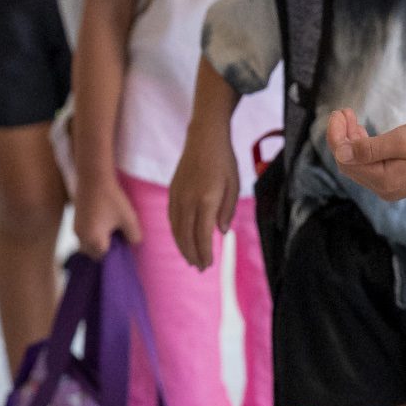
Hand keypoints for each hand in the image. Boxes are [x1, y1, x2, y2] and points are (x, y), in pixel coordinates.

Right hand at [73, 171, 142, 257]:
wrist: (94, 179)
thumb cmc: (112, 200)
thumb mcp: (129, 219)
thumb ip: (134, 236)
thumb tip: (133, 244)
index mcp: (94, 240)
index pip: (104, 255)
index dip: (115, 250)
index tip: (123, 241)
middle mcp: (82, 238)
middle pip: (94, 252)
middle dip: (105, 248)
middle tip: (118, 235)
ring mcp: (76, 229)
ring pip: (87, 244)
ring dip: (98, 241)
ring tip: (111, 227)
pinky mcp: (75, 220)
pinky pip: (84, 234)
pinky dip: (92, 233)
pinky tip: (104, 221)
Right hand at [167, 122, 240, 270]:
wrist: (204, 138)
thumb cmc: (224, 161)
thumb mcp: (234, 185)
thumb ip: (227, 210)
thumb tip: (221, 233)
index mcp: (206, 199)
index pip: (202, 234)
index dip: (204, 252)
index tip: (208, 265)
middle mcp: (188, 200)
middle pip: (186, 236)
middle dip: (192, 254)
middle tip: (200, 267)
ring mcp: (177, 196)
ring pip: (176, 229)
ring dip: (182, 247)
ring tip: (191, 259)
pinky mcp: (172, 192)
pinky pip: (171, 218)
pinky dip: (176, 233)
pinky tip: (182, 239)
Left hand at [328, 111, 405, 202]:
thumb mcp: (403, 141)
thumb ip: (369, 148)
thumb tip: (340, 153)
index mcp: (382, 180)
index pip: (345, 159)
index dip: (337, 136)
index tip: (339, 112)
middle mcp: (383, 188)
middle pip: (349, 164)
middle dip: (342, 137)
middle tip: (344, 111)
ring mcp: (391, 187)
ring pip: (360, 165)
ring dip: (352, 142)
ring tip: (351, 118)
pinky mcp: (398, 181)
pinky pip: (372, 166)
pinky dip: (365, 149)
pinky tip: (365, 134)